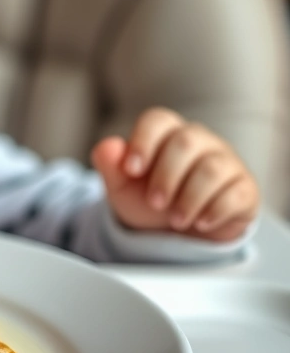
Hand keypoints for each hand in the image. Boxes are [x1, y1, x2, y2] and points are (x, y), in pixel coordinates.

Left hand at [91, 108, 258, 241]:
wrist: (176, 232)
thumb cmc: (149, 199)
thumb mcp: (123, 187)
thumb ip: (111, 166)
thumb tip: (107, 147)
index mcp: (166, 134)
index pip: (157, 120)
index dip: (143, 141)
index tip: (131, 170)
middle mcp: (199, 141)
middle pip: (186, 142)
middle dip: (166, 176)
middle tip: (154, 203)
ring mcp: (226, 162)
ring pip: (213, 168)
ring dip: (190, 198)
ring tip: (175, 220)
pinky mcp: (244, 188)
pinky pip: (237, 192)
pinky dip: (216, 210)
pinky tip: (200, 223)